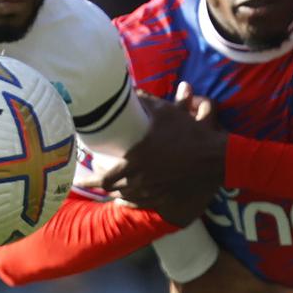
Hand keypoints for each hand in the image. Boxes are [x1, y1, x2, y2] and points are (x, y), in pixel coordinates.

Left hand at [98, 91, 226, 224]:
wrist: (213, 157)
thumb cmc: (187, 132)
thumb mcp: (164, 112)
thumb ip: (145, 101)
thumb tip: (131, 89)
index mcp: (134, 161)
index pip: (103, 177)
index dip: (88, 179)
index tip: (79, 176)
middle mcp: (139, 180)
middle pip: (111, 188)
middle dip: (99, 183)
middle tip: (92, 177)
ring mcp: (152, 191)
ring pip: (125, 197)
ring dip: (113, 192)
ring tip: (106, 186)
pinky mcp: (164, 198)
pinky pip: (141, 204)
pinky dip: (129, 201)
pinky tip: (125, 199)